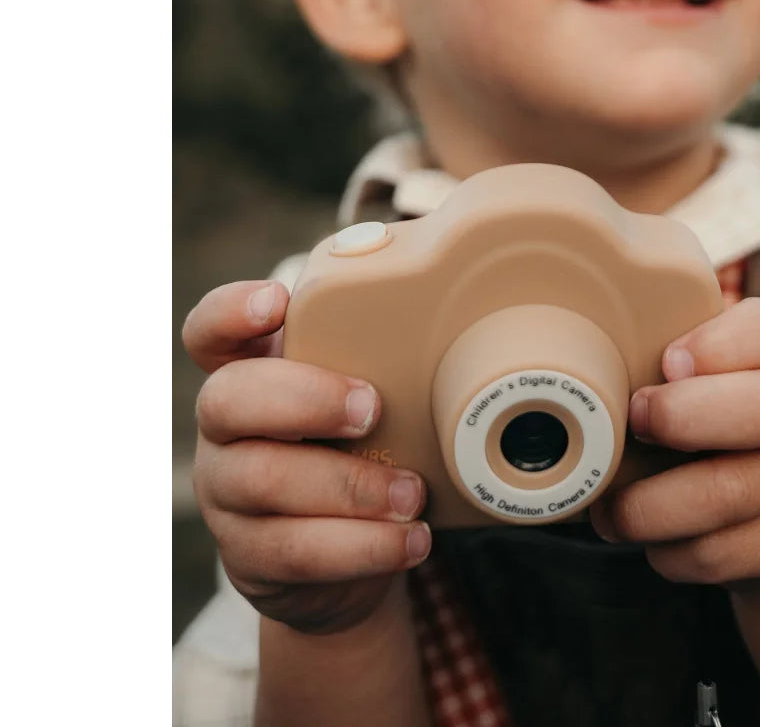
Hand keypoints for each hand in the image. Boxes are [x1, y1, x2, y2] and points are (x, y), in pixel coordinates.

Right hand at [184, 280, 431, 634]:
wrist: (343, 557)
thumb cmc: (357, 448)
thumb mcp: (359, 396)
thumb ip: (376, 360)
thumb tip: (449, 327)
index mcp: (249, 373)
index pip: (210, 331)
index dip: (230, 312)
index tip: (276, 302)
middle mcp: (224, 429)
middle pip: (227, 400)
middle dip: (306, 399)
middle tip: (373, 409)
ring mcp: (226, 494)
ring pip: (264, 481)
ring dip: (349, 486)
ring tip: (412, 493)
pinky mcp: (248, 557)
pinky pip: (294, 551)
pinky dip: (362, 546)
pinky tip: (409, 539)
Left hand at [588, 297, 759, 593]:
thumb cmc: (701, 425)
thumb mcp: (688, 381)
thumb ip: (649, 358)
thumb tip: (561, 352)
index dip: (720, 344)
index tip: (667, 362)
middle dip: (684, 418)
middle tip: (633, 424)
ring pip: (731, 494)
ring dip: (652, 506)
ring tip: (611, 508)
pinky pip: (723, 552)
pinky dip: (670, 552)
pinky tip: (653, 539)